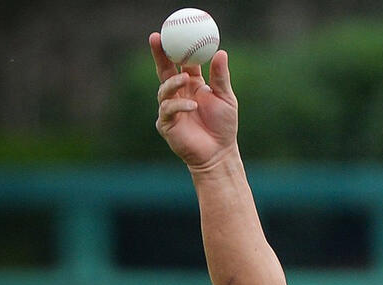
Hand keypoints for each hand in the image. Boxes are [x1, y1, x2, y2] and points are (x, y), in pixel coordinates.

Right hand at [150, 35, 237, 169]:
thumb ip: (220, 77)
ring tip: (185, 78)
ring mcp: (171, 109)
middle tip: (156, 38)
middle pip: (164, 70)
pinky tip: (192, 106)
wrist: (220, 154)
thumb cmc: (224, 127)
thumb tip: (221, 52)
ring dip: (173, 82)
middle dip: (159, 54)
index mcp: (192, 85)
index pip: (181, 62)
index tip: (175, 32)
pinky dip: (179, 106)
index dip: (177, 48)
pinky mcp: (167, 124)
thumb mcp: (226, 98)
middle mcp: (179, 94)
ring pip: (164, 89)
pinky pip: (167, 110)